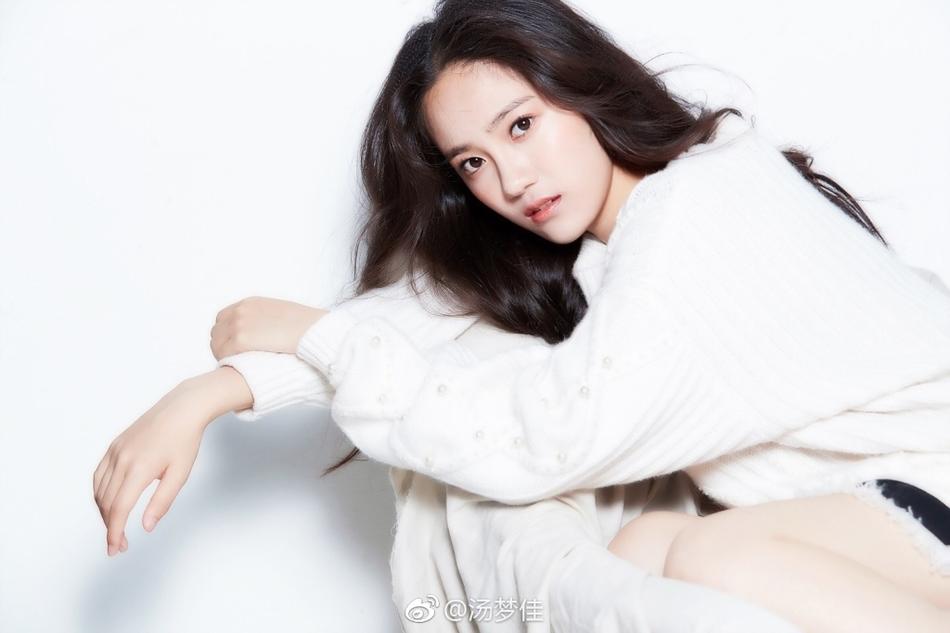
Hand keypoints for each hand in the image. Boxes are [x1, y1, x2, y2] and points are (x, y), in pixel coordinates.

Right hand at [92, 379, 211, 556]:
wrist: (182, 408)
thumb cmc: (185, 440)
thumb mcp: (180, 474)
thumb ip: (162, 502)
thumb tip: (146, 527)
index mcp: (140, 468)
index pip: (119, 509)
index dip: (115, 532)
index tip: (115, 549)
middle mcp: (122, 459)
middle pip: (107, 503)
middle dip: (110, 527)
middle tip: (119, 545)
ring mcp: (116, 451)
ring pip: (99, 490)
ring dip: (104, 512)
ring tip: (115, 527)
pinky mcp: (114, 445)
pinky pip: (99, 475)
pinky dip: (100, 493)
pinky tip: (109, 503)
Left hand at [210, 296, 326, 359]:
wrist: (314, 331)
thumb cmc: (306, 327)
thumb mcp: (281, 313)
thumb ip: (266, 320)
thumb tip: (265, 333)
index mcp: (251, 303)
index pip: (223, 318)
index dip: (227, 334)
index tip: (234, 347)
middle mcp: (241, 311)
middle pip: (216, 331)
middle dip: (222, 345)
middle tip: (234, 360)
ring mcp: (239, 325)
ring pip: (216, 344)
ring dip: (223, 355)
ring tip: (236, 366)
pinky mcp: (241, 340)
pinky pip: (222, 354)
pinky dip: (227, 361)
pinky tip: (238, 368)